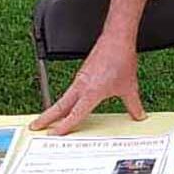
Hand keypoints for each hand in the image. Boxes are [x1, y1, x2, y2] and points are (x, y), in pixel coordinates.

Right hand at [29, 30, 145, 135]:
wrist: (117, 38)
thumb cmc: (121, 59)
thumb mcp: (129, 86)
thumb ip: (133, 104)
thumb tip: (139, 115)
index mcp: (91, 92)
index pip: (75, 113)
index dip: (65, 126)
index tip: (54, 134)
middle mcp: (82, 86)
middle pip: (60, 105)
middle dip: (47, 117)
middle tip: (34, 126)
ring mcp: (80, 79)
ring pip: (64, 97)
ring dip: (55, 109)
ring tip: (47, 119)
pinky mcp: (83, 73)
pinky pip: (72, 90)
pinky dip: (67, 99)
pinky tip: (69, 103)